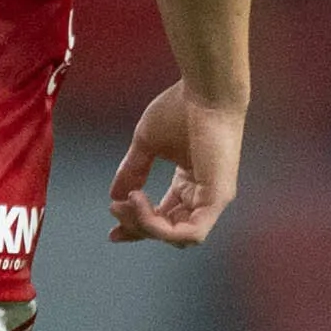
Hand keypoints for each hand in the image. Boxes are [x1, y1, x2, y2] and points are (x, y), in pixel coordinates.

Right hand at [108, 82, 242, 247]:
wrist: (204, 92)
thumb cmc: (181, 109)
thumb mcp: (147, 144)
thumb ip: (133, 170)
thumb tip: (114, 195)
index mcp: (190, 185)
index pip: (165, 219)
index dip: (137, 227)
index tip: (112, 230)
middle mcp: (204, 197)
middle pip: (168, 232)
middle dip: (136, 226)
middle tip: (115, 207)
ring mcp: (213, 199)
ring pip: (178, 237)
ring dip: (146, 226)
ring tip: (127, 201)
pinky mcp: (218, 198)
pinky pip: (191, 232)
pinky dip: (161, 228)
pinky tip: (140, 202)